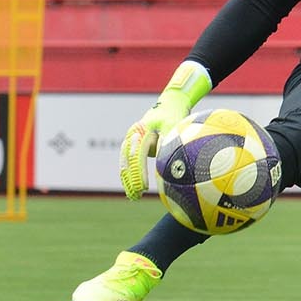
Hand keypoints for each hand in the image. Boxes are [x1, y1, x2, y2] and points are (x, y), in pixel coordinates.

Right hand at [118, 60, 211, 199]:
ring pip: (125, 162)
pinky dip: (129, 174)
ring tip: (132, 196)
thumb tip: (168, 169)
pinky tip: (132, 188)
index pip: (138, 155)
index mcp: (142, 130)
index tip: (144, 188)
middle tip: (136, 196)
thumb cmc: (175, 116)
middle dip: (130, 179)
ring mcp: (131, 138)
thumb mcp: (174, 128)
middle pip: (127, 160)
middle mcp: (133, 134)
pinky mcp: (134, 143)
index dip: (140, 173)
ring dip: (127, 179)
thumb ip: (168, 145)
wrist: (170, 103)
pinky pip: (129, 161)